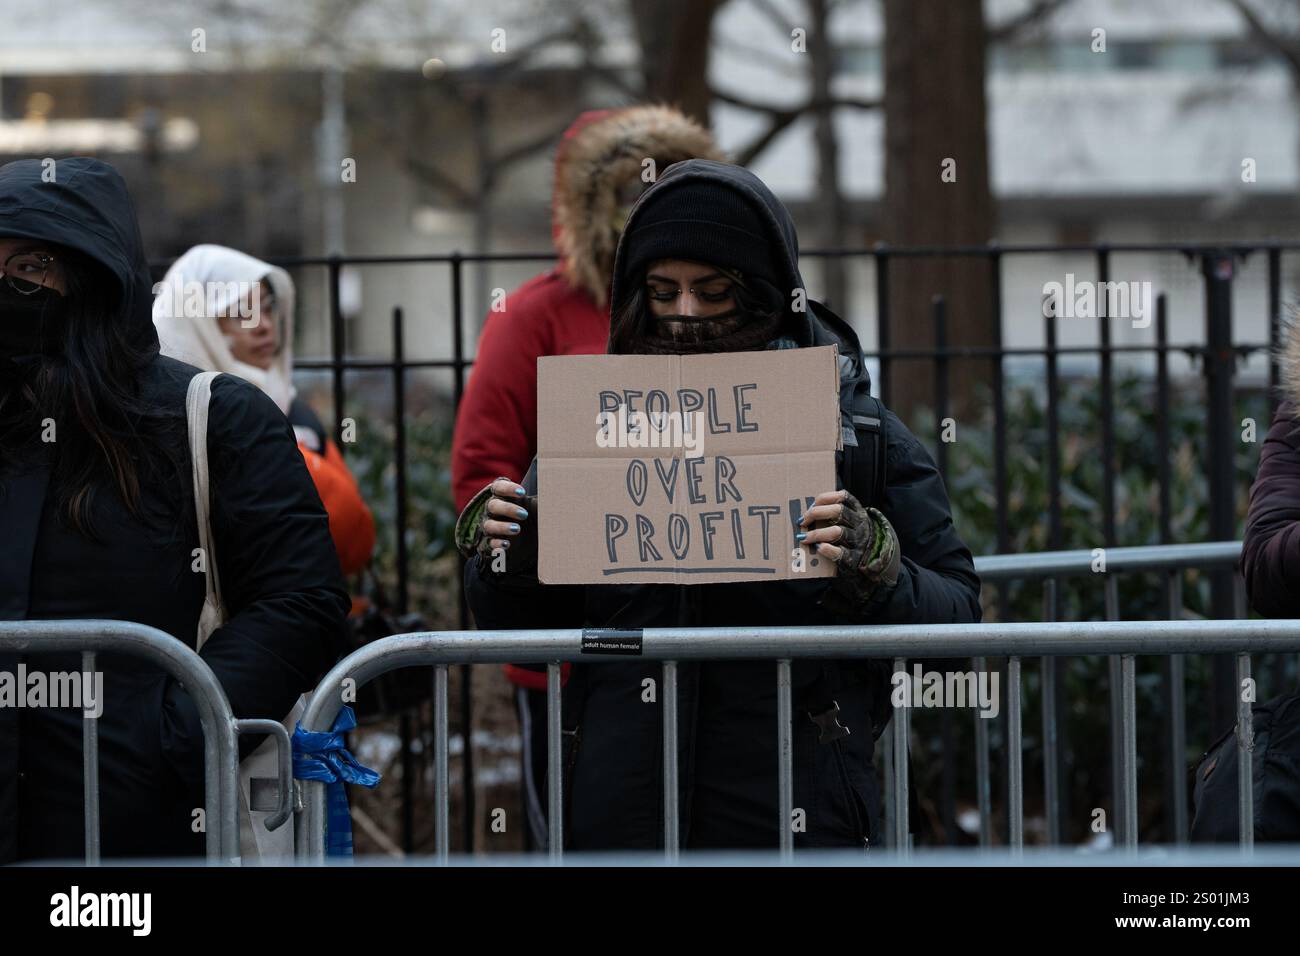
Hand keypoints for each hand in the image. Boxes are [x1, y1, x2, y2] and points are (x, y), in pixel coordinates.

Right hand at [455, 477, 538, 571]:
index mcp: (503, 497)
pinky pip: (488, 543)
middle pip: (493, 506)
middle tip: (524, 515)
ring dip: (502, 527)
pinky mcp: (489, 544)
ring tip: (517, 529)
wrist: (528, 544)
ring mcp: (490, 528)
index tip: (522, 492)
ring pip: (489, 525)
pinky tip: (506, 545)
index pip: (499, 487)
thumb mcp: (537, 508)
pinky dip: (496, 544)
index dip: (508, 488)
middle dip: (508, 509)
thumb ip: (542, 500)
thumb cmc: (532, 518)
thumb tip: (557, 490)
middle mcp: (493, 511)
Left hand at [798, 489, 900, 607]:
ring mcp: (859, 541)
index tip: (812, 504)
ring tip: (804, 538)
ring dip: (817, 533)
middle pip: (838, 511)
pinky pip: (840, 553)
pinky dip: (826, 549)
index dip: (825, 498)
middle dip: (816, 513)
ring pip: (837, 531)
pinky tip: (818, 548)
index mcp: (858, 512)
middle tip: (802, 521)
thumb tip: (807, 511)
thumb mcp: (850, 522)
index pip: (842, 497)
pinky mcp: (855, 558)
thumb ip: (834, 515)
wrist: (872, 564)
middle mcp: (860, 524)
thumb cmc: (852, 538)